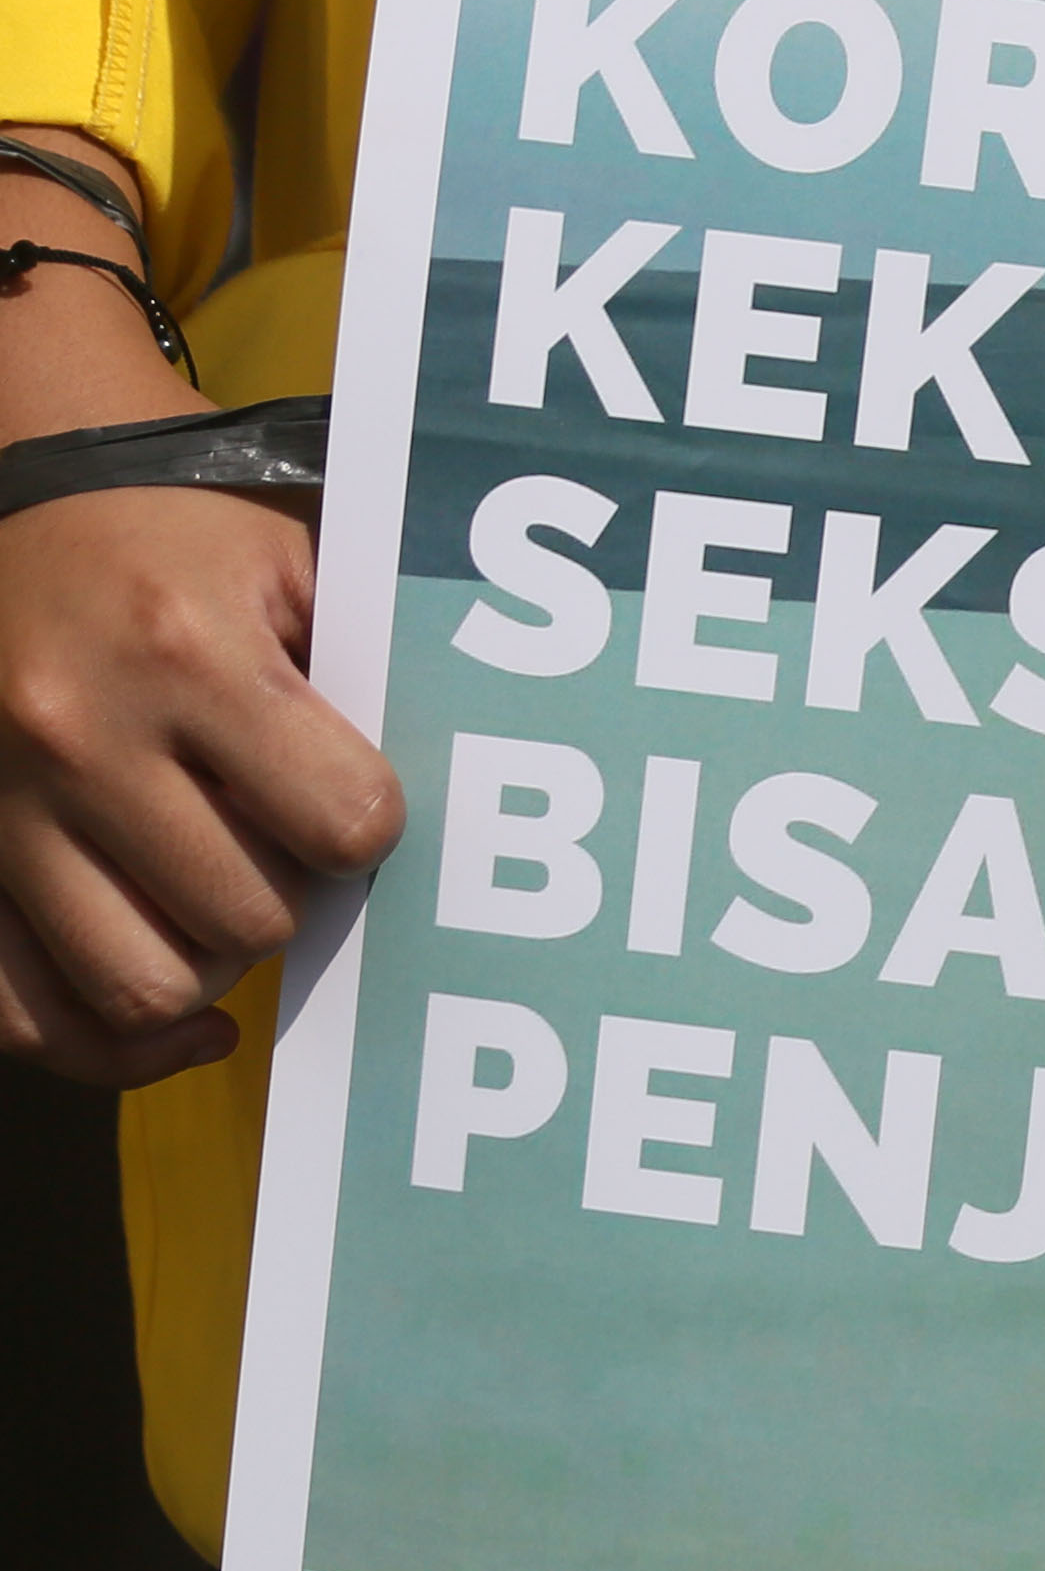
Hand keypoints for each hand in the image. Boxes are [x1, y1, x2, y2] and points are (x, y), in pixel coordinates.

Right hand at [0, 484, 402, 1087]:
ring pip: (142, 986)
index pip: (346, 823)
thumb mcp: (280, 568)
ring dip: (207, 966)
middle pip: (249, 920)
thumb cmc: (165, 555)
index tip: (351, 805)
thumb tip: (472, 789)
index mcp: (184, 656)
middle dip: (292, 899)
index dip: (369, 828)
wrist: (2, 524)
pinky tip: (182, 1014)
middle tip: (280, 850)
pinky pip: (25, 1018)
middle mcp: (79, 740)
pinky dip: (112, 1046)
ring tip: (218, 903)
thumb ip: (363, 672)